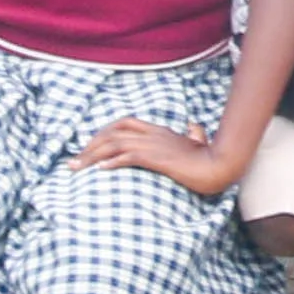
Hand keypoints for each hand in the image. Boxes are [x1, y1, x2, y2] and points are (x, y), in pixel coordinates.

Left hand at [67, 116, 233, 197]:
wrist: (219, 166)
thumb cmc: (209, 159)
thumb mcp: (199, 144)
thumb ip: (194, 134)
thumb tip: (193, 126)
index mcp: (159, 131)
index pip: (123, 123)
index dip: (102, 133)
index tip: (88, 148)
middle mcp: (153, 135)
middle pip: (112, 132)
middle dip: (89, 145)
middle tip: (74, 162)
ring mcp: (155, 145)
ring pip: (115, 144)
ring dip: (91, 156)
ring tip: (77, 168)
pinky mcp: (157, 158)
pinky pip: (128, 156)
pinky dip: (111, 162)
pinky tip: (99, 170)